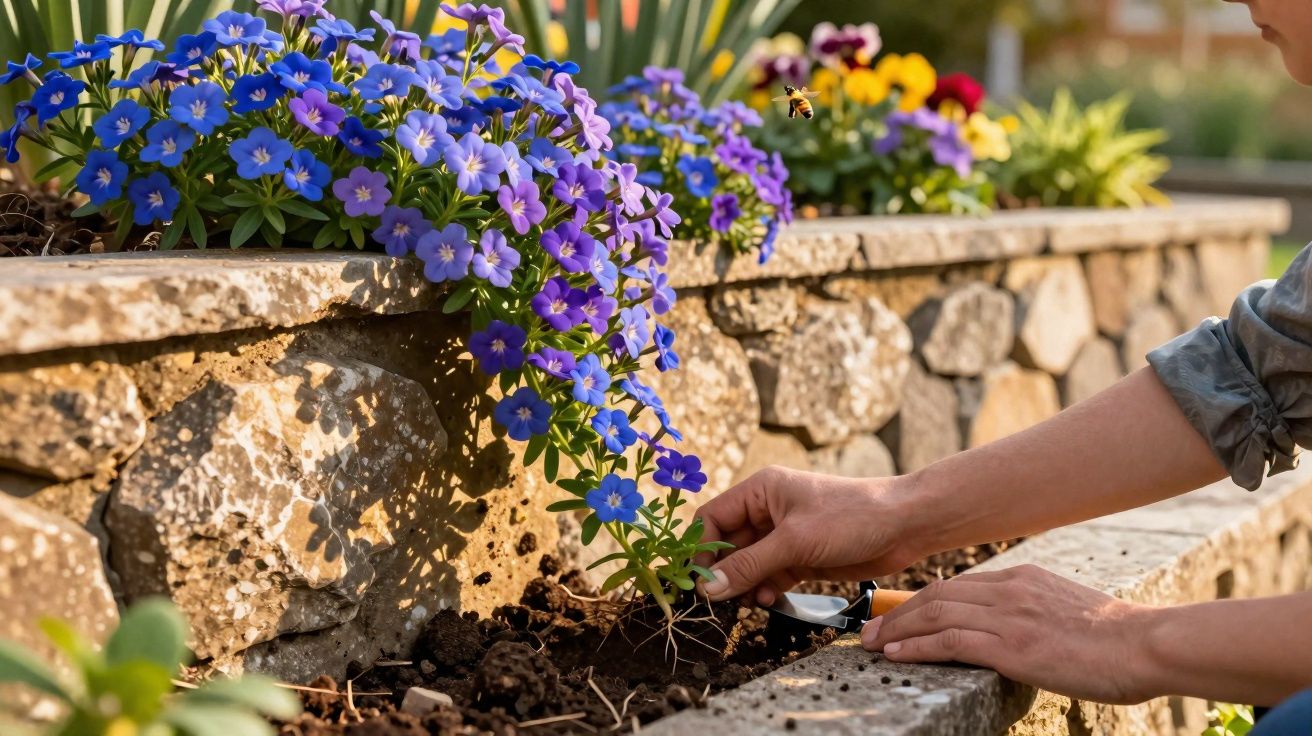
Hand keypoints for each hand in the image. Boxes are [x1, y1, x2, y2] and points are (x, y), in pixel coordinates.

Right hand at [694, 465, 920, 605]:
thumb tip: (708, 588)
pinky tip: (769, 600)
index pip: (712, 518)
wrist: (905, 525)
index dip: (701, 549)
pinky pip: (770, 576)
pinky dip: (765, 590)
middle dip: (722, 572)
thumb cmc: (851, 516)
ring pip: (748, 565)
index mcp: (760, 491)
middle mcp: (767, 511)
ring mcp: (785, 536)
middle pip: (728, 545)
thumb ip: (750, 565)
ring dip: (743, 585)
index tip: (695, 581)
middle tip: (715, 602)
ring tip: (746, 603)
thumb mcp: (795, 541)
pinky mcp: (802, 558)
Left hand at [864, 564, 1157, 703]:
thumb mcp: (1067, 610)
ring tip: (872, 644)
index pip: (957, 586)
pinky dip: (916, 647)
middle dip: (898, 613)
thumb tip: (1013, 630)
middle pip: (937, 595)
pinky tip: (895, 655)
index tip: (899, 615)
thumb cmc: (1116, 639)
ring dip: (897, 630)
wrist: (1145, 644)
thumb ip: (1033, 611)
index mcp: (1022, 579)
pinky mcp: (1012, 645)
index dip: (921, 601)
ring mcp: (1008, 616)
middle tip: (870, 630)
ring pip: (935, 614)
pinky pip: (949, 641)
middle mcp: (1009, 590)